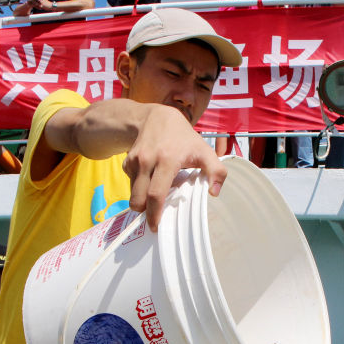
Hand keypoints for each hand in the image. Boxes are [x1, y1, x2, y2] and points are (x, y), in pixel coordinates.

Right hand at [123, 105, 226, 231]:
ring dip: (141, 201)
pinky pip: (130, 184)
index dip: (154, 214)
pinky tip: (150, 181)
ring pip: (132, 194)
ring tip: (154, 197)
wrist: (156, 117)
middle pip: (138, 199)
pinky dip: (138, 189)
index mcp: (167, 160)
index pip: (156, 194)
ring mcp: (134, 161)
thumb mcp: (204, 150)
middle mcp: (147, 160)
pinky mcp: (126, 162)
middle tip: (154, 219)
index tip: (155, 226)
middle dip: (144, 213)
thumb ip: (216, 171)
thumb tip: (215, 193)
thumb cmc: (183, 138)